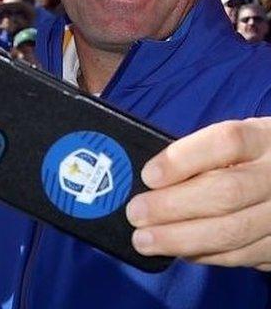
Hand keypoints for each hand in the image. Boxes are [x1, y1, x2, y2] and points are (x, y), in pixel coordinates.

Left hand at [125, 117, 270, 269]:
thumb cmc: (250, 159)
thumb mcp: (234, 144)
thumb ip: (198, 156)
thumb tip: (149, 180)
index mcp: (262, 139)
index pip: (226, 142)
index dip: (183, 159)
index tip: (149, 176)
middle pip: (226, 192)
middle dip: (172, 206)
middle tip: (135, 214)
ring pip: (233, 231)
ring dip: (181, 239)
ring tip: (145, 240)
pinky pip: (243, 255)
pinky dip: (206, 255)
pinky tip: (180, 251)